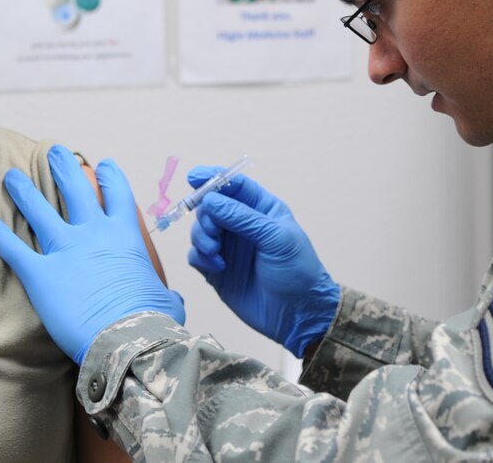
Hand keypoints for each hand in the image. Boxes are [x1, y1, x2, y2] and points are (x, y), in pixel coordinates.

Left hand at [0, 145, 184, 363]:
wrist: (126, 338)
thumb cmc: (152, 321)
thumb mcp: (167, 301)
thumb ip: (166, 294)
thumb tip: (172, 298)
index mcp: (125, 236)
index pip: (118, 195)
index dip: (109, 176)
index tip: (102, 164)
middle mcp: (93, 233)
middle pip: (75, 190)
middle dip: (63, 168)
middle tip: (54, 152)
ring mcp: (65, 250)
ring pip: (39, 210)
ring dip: (23, 191)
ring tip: (11, 176)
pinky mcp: (40, 273)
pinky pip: (14, 248)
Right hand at [187, 168, 338, 357]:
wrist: (298, 314)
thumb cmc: (298, 272)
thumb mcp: (276, 238)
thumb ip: (242, 218)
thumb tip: (210, 200)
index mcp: (261, 209)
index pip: (233, 185)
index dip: (212, 178)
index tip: (194, 177)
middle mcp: (241, 225)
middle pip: (210, 206)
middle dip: (205, 216)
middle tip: (214, 233)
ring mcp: (228, 248)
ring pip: (199, 230)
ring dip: (201, 237)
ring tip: (215, 253)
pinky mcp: (217, 270)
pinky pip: (196, 255)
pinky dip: (200, 258)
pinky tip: (217, 268)